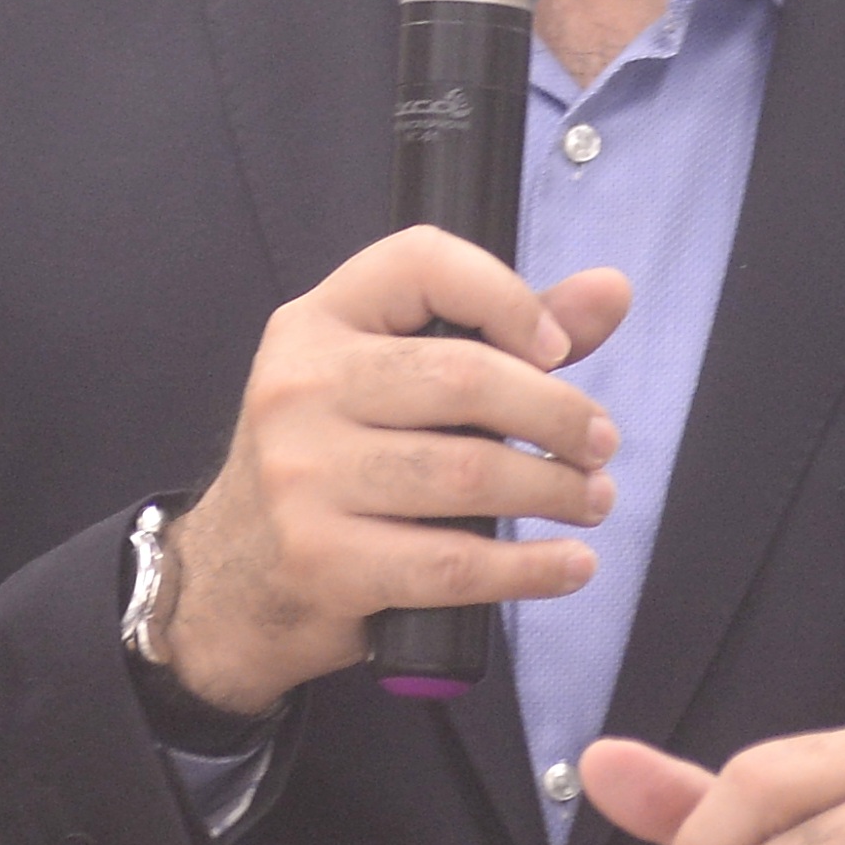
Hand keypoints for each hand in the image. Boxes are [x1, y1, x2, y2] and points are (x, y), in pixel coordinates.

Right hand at [155, 230, 631, 712]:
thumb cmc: (332, 461)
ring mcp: (303, 476)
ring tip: (593, 498)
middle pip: (463, 378)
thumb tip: (612, 291)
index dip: (506, 296)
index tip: (559, 349)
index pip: (421, 263)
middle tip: (601, 443)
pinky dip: (530, 569)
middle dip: (556, 413)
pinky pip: (452, 564)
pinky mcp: (323, 560)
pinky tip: (571, 565)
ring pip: (468, 474)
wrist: (232, 581)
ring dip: (555, 490)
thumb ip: (500, 329)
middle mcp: (299, 386)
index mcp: (317, 320)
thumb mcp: (388, 379)